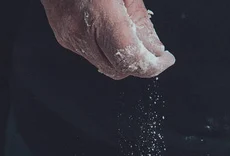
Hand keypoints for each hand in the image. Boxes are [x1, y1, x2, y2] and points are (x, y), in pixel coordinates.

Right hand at [41, 0, 174, 78]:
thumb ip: (139, 20)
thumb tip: (154, 49)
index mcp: (98, 12)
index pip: (128, 58)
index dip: (151, 65)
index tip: (165, 60)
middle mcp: (79, 29)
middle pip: (117, 69)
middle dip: (140, 65)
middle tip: (156, 54)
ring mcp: (68, 36)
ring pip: (105, 66)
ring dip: (124, 60)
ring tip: (135, 39)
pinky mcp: (64, 37)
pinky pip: (93, 55)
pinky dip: (109, 52)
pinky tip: (116, 34)